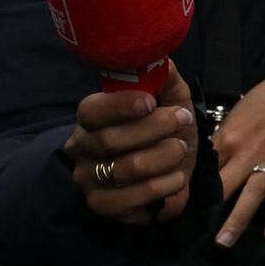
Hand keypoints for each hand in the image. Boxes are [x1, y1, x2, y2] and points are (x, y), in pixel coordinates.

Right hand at [62, 70, 198, 224]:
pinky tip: (177, 178)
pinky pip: (131, 200)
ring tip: (181, 149)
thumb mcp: (172, 99)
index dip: (120, 106)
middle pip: (109, 140)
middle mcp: (81, 147)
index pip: (91, 110)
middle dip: (154, 129)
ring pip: (125, 169)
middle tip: (183, 121)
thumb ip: (165, 78)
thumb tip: (162, 60)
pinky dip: (163, 187)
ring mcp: (88, 179)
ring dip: (164, 157)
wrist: (176, 168)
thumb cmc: (167, 129)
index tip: (151, 102)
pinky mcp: (102, 205)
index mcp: (91, 117)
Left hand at [208, 64, 264, 246]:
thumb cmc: (262, 100)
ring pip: (254, 194)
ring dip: (238, 219)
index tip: (175, 211)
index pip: (206, 170)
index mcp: (229, 138)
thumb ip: (219, 143)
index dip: (190, 190)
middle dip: (209, 210)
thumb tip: (203, 168)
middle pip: (225, 185)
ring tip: (224, 242)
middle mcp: (250, 152)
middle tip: (192, 236)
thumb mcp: (233, 116)